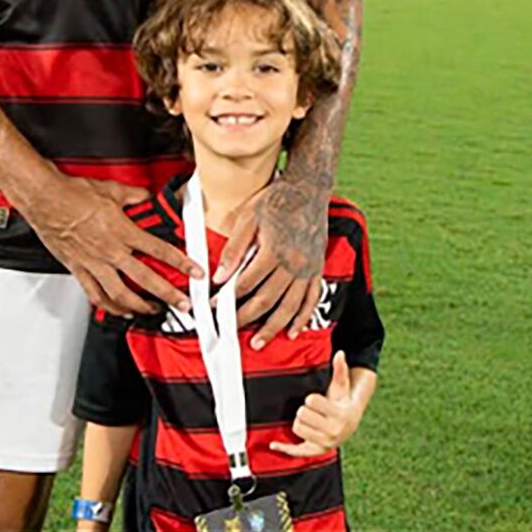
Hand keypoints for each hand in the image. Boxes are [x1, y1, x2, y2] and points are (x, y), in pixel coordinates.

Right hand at [27, 174, 202, 315]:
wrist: (45, 199)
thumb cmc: (73, 194)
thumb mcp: (112, 190)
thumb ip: (135, 196)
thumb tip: (147, 196)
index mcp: (122, 231)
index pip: (159, 250)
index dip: (181, 263)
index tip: (195, 272)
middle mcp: (110, 251)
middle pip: (145, 279)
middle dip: (168, 294)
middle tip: (182, 303)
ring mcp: (94, 263)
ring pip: (121, 294)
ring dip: (140, 306)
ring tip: (153, 311)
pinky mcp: (79, 269)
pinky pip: (96, 294)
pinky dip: (109, 306)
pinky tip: (119, 310)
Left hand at [214, 176, 327, 348]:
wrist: (309, 189)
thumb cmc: (275, 200)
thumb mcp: (248, 217)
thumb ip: (234, 248)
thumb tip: (220, 276)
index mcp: (273, 251)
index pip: (245, 283)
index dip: (226, 298)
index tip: (213, 307)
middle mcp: (293, 264)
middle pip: (265, 300)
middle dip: (245, 318)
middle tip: (229, 330)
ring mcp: (307, 269)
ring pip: (289, 306)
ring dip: (272, 327)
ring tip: (258, 342)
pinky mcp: (317, 269)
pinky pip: (311, 299)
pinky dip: (302, 318)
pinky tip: (292, 331)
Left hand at [268, 352, 356, 458]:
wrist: (349, 425)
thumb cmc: (341, 403)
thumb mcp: (341, 387)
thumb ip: (340, 370)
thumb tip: (340, 353)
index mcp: (339, 415)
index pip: (311, 401)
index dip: (311, 398)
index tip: (316, 400)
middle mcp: (333, 431)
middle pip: (301, 415)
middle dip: (304, 410)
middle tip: (312, 410)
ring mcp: (324, 443)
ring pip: (297, 428)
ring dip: (300, 422)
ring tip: (309, 420)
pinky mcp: (315, 451)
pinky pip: (297, 451)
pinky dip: (285, 449)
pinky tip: (273, 444)